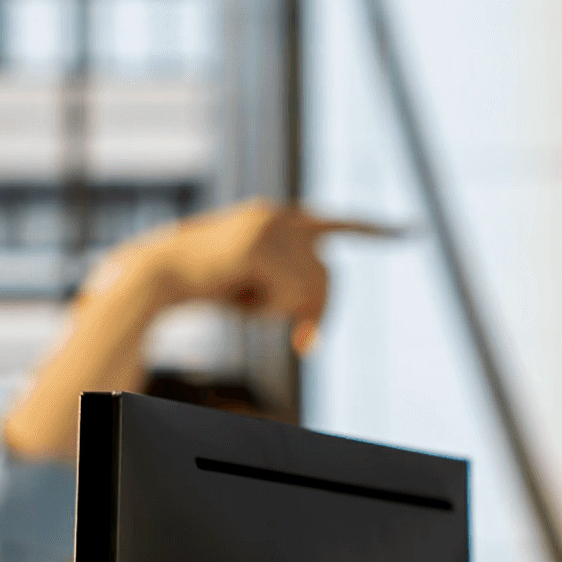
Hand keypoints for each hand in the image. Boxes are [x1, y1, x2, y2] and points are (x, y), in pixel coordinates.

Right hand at [124, 200, 385, 355]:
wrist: (154, 278)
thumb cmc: (203, 286)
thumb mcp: (256, 292)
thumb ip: (290, 291)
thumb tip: (315, 329)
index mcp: (278, 219)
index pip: (336, 223)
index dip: (372, 229)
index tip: (407, 231)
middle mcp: (280, 215)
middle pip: (328, 276)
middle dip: (317, 316)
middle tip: (303, 345)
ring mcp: (270, 225)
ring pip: (312, 288)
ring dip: (282, 312)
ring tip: (243, 301)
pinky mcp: (259, 242)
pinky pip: (290, 293)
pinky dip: (268, 309)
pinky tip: (236, 297)